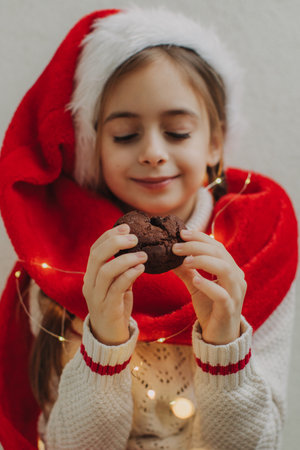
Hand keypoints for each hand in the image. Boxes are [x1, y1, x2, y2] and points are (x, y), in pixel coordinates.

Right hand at [82, 224, 146, 344]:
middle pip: (96, 256)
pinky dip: (129, 275)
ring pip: (106, 271)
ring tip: (143, 255)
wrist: (110, 338)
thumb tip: (137, 249)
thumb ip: (122, 269)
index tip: (126, 227)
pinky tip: (141, 268)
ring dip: (126, 259)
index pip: (95, 250)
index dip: (109, 236)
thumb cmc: (116, 307)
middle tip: (135, 237)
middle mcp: (89, 284)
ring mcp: (96, 297)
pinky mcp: (108, 308)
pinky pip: (117, 288)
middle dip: (115, 242)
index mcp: (90, 276)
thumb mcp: (118, 285)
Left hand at [172, 229, 246, 344]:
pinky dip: (208, 285)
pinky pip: (222, 294)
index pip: (217, 247)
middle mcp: (237, 278)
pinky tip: (195, 280)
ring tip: (185, 261)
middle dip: (197, 247)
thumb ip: (186, 271)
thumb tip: (169, 256)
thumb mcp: (196, 286)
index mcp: (231, 270)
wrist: (220, 338)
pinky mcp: (230, 309)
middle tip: (176, 247)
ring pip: (224, 269)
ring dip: (203, 261)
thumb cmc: (210, 309)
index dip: (200, 238)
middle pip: (220, 254)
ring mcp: (236, 293)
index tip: (182, 233)